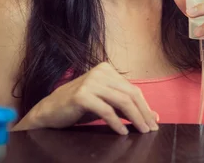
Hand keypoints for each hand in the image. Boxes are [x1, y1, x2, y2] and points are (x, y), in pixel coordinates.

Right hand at [31, 62, 158, 134]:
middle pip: (130, 94)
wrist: (49, 110)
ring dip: (134, 118)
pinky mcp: (82, 95)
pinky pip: (106, 110)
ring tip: (141, 131)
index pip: (133, 89)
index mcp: (107, 70)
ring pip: (121, 101)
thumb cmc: (80, 107)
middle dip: (143, 113)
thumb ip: (126, 106)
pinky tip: (122, 132)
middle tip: (151, 129)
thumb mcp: (106, 103)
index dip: (145, 106)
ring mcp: (90, 82)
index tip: (154, 121)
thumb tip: (154, 115)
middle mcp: (100, 72)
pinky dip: (116, 123)